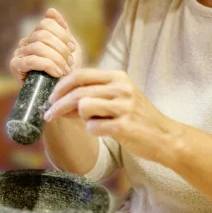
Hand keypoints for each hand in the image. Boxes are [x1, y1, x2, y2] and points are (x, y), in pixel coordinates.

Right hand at [10, 8, 81, 84]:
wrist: (59, 96)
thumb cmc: (64, 74)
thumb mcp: (67, 50)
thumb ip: (61, 31)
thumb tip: (50, 11)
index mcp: (36, 36)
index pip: (46, 23)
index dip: (62, 34)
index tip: (72, 49)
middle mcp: (25, 43)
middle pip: (43, 34)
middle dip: (61, 49)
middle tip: (70, 63)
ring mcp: (18, 54)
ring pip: (39, 46)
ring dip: (56, 59)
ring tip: (65, 71)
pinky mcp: (15, 67)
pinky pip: (32, 60)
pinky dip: (48, 66)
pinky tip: (57, 73)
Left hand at [44, 69, 173, 161]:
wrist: (163, 136)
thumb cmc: (135, 117)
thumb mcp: (116, 99)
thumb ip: (91, 96)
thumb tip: (59, 102)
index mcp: (117, 77)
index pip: (79, 75)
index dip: (60, 87)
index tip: (50, 99)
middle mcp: (121, 87)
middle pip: (77, 92)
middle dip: (57, 105)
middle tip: (48, 115)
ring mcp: (124, 106)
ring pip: (83, 107)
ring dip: (81, 118)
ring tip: (94, 122)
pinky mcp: (124, 126)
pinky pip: (93, 127)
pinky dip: (93, 131)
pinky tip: (104, 132)